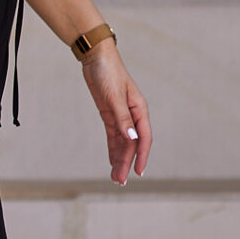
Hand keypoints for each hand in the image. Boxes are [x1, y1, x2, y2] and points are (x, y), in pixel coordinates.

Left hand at [80, 41, 150, 185]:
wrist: (96, 57)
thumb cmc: (108, 72)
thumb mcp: (114, 97)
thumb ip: (123, 119)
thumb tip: (132, 139)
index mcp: (139, 109)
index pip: (143, 137)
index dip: (141, 156)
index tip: (137, 172)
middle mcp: (132, 114)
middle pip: (132, 144)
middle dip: (126, 163)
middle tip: (120, 181)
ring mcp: (121, 115)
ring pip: (122, 143)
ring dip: (119, 159)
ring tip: (115, 177)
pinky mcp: (109, 114)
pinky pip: (113, 136)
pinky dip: (112, 149)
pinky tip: (111, 162)